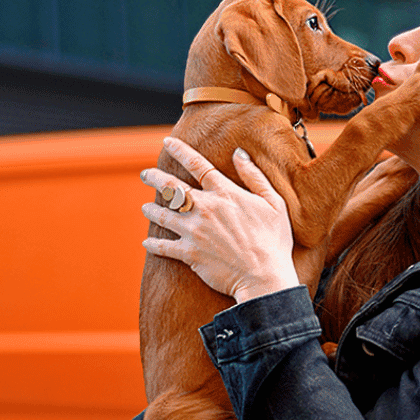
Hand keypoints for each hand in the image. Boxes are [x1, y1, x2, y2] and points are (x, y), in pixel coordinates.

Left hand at [141, 138, 299, 302]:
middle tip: (145, 174)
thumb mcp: (274, 203)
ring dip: (150, 210)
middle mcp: (206, 209)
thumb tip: (239, 153)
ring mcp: (195, 232)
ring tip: (144, 207)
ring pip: (163, 215)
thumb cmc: (274, 241)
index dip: (180, 150)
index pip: (198, 165)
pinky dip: (153, 244)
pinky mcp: (189, 254)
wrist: (264, 278)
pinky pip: (164, 247)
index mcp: (225, 194)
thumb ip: (255, 176)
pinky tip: (147, 242)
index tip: (167, 141)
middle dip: (155, 178)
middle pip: (172, 187)